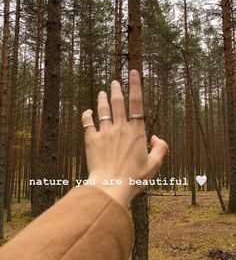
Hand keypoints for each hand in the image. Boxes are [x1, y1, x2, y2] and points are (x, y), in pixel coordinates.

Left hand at [81, 70, 167, 206]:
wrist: (111, 187)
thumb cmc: (134, 179)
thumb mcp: (154, 165)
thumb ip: (161, 149)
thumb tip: (156, 137)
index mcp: (136, 132)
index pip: (137, 103)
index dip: (135, 85)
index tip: (133, 72)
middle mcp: (120, 128)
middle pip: (118, 102)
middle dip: (116, 89)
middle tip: (115, 81)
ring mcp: (104, 133)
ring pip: (103, 109)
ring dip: (103, 99)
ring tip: (102, 92)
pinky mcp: (91, 140)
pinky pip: (87, 122)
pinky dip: (87, 114)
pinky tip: (87, 111)